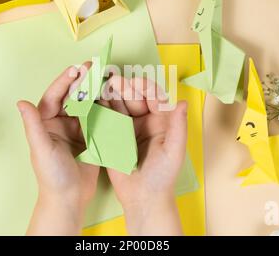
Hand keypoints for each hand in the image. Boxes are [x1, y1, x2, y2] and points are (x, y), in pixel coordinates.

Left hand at [18, 64, 98, 235]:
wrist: (70, 198)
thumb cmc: (51, 175)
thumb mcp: (41, 149)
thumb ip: (33, 125)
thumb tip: (20, 102)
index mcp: (45, 122)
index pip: (54, 96)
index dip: (65, 82)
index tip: (77, 69)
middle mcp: (61, 121)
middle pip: (71, 96)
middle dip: (82, 81)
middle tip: (95, 67)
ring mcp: (77, 128)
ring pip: (86, 103)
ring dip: (94, 90)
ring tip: (105, 77)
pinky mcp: (92, 135)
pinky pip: (98, 116)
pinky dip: (104, 106)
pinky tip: (112, 96)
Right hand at [100, 76, 187, 235]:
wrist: (143, 197)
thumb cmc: (163, 175)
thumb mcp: (174, 150)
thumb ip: (178, 125)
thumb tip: (183, 101)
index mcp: (161, 121)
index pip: (154, 98)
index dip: (145, 88)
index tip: (135, 81)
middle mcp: (144, 121)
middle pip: (134, 98)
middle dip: (125, 88)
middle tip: (115, 80)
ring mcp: (127, 128)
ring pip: (119, 106)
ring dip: (112, 95)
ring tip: (103, 86)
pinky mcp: (113, 136)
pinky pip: (108, 119)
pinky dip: (102, 108)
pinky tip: (96, 99)